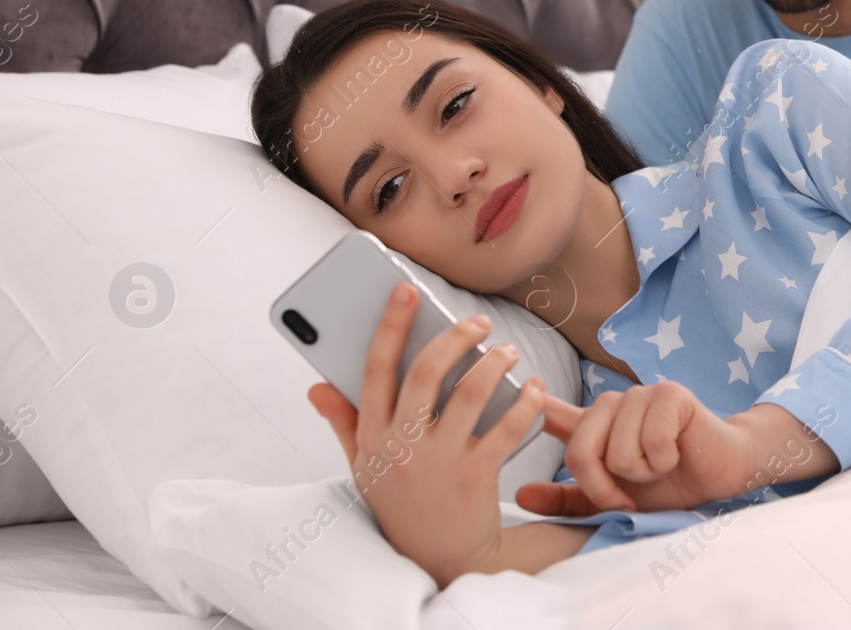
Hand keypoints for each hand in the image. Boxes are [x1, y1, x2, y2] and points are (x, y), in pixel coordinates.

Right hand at [308, 283, 546, 589]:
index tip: (406, 291)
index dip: (390, 326)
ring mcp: (438, 462)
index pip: (374, 369)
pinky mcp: (475, 477)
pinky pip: (506, 429)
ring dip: (493, 364)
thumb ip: (343, 423)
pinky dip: (526, 404)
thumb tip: (315, 386)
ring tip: (507, 351)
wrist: (442, 560)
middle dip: (453, 337)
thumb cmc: (402, 504)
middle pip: (424, 373)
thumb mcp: (364, 467)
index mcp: (370, 437)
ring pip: (468, 394)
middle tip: (478, 321)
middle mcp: (400, 446)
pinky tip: (535, 389)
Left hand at [515, 380, 757, 516]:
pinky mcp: (669, 393)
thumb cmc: (667, 484)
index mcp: (594, 425)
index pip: (551, 413)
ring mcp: (640, 394)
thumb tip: (522, 495)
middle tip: (628, 499)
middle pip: (581, 451)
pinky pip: (651, 441)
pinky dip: (665, 461)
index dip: (528, 402)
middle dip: (604, 488)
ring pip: (618, 452)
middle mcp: (611, 404)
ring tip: (660, 465)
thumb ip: (569, 499)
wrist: (718, 474)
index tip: (517, 387)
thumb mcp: (612, 499)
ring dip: (644, 473)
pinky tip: (677, 453)